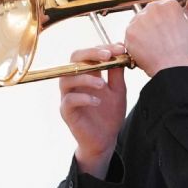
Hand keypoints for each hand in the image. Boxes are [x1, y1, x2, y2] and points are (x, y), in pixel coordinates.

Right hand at [58, 44, 126, 177]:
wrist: (106, 139)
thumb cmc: (109, 114)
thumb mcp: (118, 91)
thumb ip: (117, 73)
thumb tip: (120, 52)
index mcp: (86, 75)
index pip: (88, 54)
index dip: (102, 48)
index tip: (119, 48)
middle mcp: (74, 82)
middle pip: (73, 60)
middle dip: (90, 55)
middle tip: (107, 56)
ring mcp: (68, 97)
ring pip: (67, 79)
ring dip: (86, 78)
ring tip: (103, 84)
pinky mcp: (67, 112)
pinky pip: (69, 100)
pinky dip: (84, 98)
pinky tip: (97, 102)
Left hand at [125, 0, 187, 75]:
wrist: (171, 67)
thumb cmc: (184, 51)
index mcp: (169, 5)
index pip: (164, 7)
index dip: (167, 20)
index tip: (168, 28)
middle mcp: (153, 9)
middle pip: (151, 14)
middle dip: (155, 24)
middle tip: (161, 38)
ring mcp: (139, 20)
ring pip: (140, 23)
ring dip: (145, 31)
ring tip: (155, 43)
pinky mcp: (130, 32)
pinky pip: (131, 33)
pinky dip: (136, 41)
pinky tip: (147, 47)